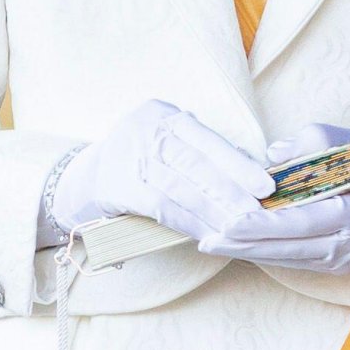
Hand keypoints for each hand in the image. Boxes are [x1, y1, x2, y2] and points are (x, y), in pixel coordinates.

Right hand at [51, 97, 274, 242]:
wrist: (83, 180)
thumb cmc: (140, 162)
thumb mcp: (169, 145)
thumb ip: (204, 153)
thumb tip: (253, 168)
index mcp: (164, 114)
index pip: (208, 140)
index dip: (239, 164)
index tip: (266, 185)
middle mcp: (146, 129)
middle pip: (197, 163)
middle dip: (231, 191)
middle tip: (257, 212)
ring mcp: (129, 156)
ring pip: (182, 188)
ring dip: (214, 213)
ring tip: (239, 230)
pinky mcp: (118, 186)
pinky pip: (161, 207)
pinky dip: (188, 222)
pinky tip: (207, 235)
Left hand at [196, 120, 349, 273]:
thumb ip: (313, 142)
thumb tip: (272, 154)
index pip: (305, 220)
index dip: (266, 223)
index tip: (231, 220)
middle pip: (289, 247)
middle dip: (245, 243)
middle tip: (207, 238)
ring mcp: (346, 262)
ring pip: (288, 258)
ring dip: (248, 252)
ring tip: (211, 243)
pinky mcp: (337, 269)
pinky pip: (294, 262)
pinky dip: (265, 254)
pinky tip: (238, 247)